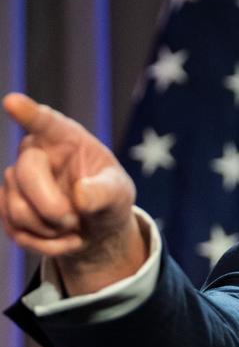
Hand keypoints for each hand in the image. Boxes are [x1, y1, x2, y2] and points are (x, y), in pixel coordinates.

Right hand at [0, 93, 146, 294]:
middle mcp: (35, 152)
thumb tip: (80, 195)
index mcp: (65, 138)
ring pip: (17, 209)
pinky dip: (46, 245)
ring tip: (74, 228)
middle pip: (24, 174)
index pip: (44, 122)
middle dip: (52, 207)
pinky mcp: (7, 207)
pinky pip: (16, 231)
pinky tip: (65, 240)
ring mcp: (16, 180)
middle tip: (75, 220)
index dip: (28, 113)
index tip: (13, 102)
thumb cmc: (109, 198)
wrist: (96, 227)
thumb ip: (105, 192)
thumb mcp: (119, 194)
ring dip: (51, 230)